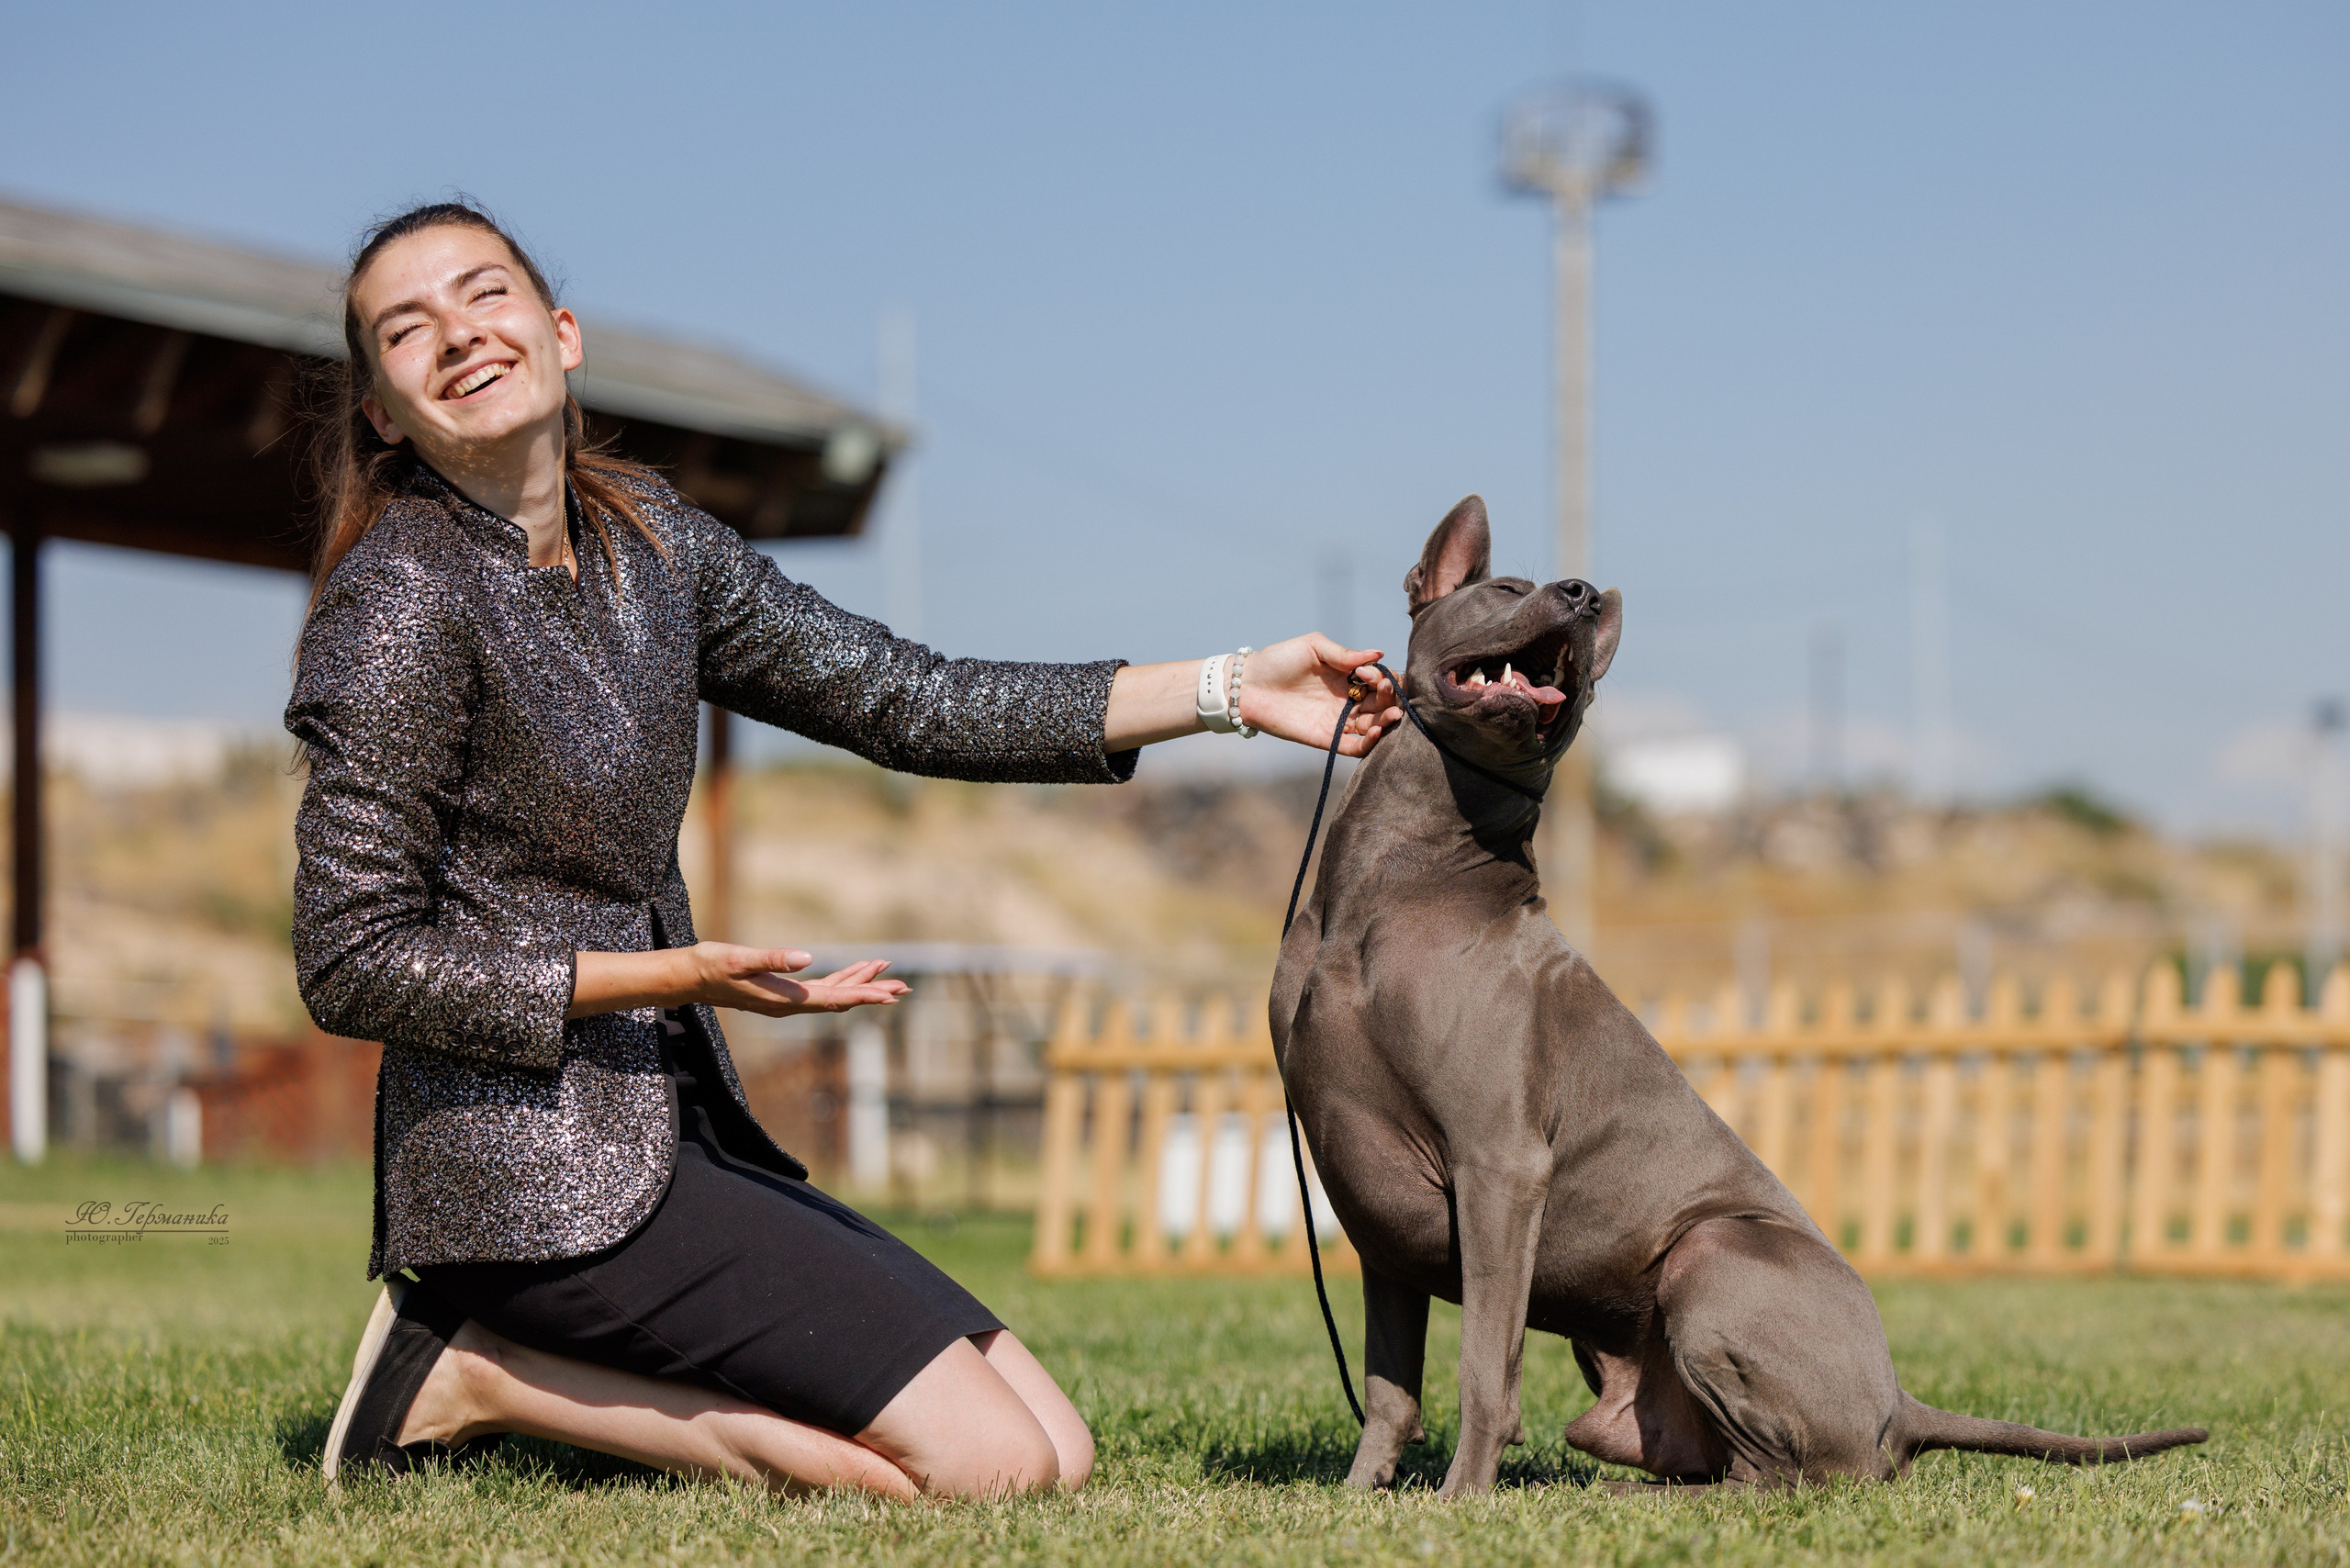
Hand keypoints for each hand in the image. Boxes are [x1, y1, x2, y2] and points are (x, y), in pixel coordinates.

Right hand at [684, 945, 908, 1016]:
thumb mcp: (740, 959)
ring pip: (834, 994)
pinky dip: (842, 979)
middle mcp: (791, 1005)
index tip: (890, 995)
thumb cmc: (713, 966)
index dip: (863, 995)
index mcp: (785, 999)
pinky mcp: (784, 992)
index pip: (833, 999)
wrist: (690, 977)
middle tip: (905, 988)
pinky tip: (856, 971)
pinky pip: (822, 988)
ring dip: (861, 984)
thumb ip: (773, 959)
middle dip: (873, 993)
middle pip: (841, 1000)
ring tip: (889, 975)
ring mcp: (788, 1000)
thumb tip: (807, 959)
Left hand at [1234, 634, 1402, 757]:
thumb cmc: (1278, 660)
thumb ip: (1344, 654)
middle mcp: (1346, 699)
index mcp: (1347, 676)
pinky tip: (1377, 731)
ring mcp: (1338, 720)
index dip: (1382, 677)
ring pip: (1373, 725)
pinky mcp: (1326, 739)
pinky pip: (1355, 747)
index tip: (1368, 673)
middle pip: (1380, 703)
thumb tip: (1378, 653)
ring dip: (1387, 721)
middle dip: (1389, 697)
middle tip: (1383, 690)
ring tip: (1391, 715)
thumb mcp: (1313, 647)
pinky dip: (1370, 743)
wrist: (1247, 686)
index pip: (1378, 679)